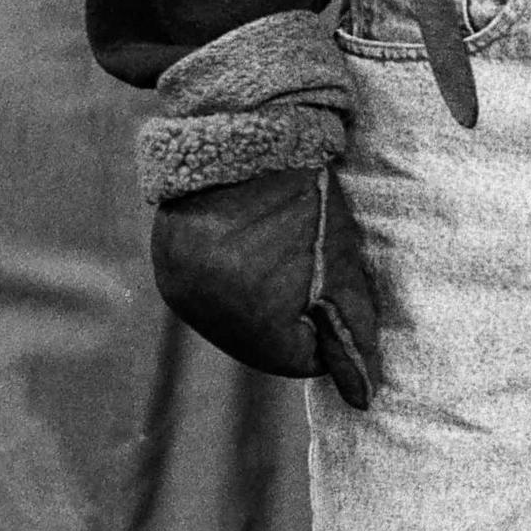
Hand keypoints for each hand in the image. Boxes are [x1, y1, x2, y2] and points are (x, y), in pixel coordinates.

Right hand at [151, 165, 380, 406]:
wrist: (248, 132)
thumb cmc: (309, 198)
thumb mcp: (342, 265)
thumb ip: (354, 332)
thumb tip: (364, 399)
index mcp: (249, 310)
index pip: (299, 359)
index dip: (330, 332)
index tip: (339, 295)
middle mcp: (203, 308)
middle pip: (264, 345)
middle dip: (295, 320)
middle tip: (312, 270)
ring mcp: (178, 289)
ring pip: (235, 325)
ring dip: (263, 305)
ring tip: (280, 256)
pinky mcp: (167, 271)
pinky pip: (210, 301)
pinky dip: (237, 286)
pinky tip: (253, 253)